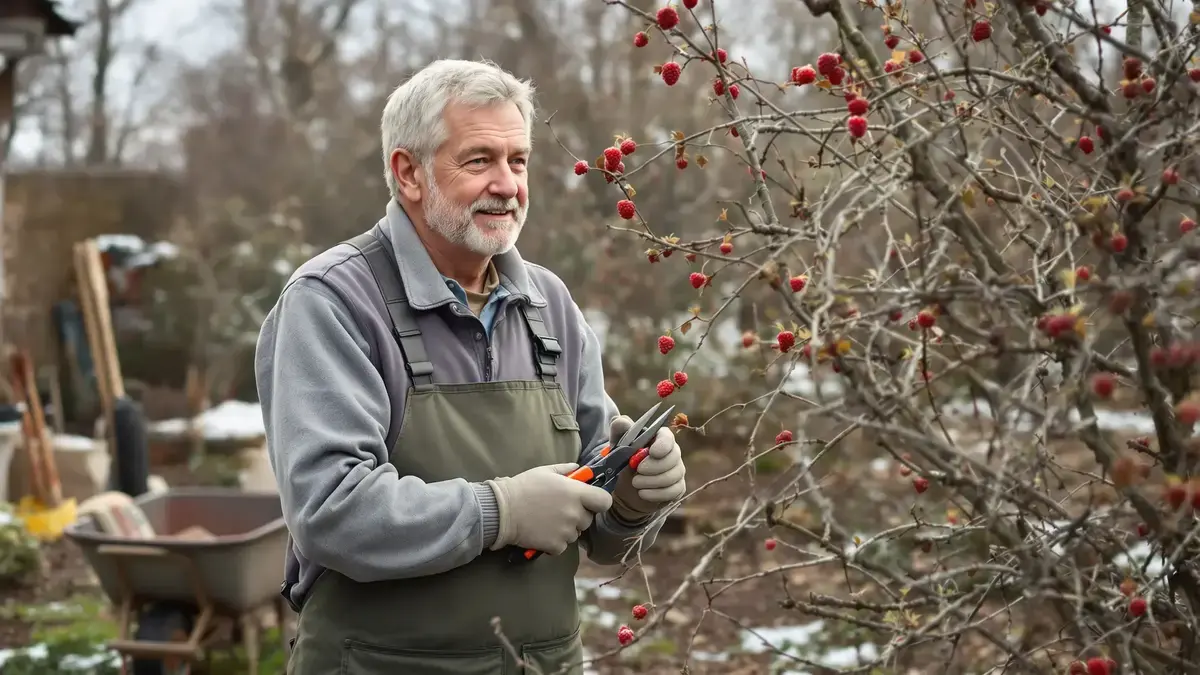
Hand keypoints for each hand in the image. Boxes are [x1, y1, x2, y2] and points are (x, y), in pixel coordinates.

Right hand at [486, 463, 612, 553]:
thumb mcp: (545, 471)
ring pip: (575, 533)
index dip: (599, 502)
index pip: (605, 502)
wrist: (503, 511)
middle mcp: (575, 514)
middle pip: (588, 519)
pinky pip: (562, 546)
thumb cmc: (524, 487)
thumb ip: (566, 470)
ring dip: (566, 529)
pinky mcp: (556, 546)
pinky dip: (554, 542)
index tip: (590, 502)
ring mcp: (566, 531)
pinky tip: (542, 532)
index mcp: (576, 494)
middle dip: (577, 515)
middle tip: (559, 510)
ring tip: (547, 521)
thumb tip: (579, 469)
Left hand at [608, 415, 685, 519]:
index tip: (653, 452)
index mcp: (659, 438)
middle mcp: (673, 453)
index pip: (668, 437)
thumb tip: (621, 421)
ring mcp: (677, 471)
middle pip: (673, 458)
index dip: (663, 444)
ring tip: (636, 483)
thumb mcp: (617, 446)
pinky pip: (673, 491)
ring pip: (673, 476)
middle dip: (654, 467)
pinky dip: (655, 494)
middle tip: (637, 471)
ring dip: (651, 481)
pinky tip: (643, 493)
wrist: (626, 490)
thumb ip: (619, 431)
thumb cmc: (624, 463)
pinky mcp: (678, 488)